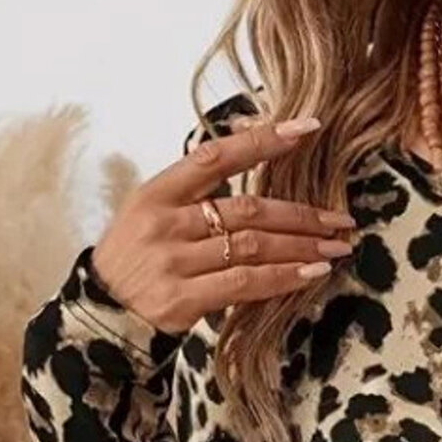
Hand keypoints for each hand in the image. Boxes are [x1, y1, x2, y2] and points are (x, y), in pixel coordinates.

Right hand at [91, 115, 357, 334]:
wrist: (102, 313)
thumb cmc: (136, 258)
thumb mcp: (151, 212)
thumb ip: (195, 192)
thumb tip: (252, 163)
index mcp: (157, 191)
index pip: (216, 156)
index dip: (262, 140)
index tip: (306, 128)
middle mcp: (166, 222)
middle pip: (247, 209)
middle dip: (300, 214)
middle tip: (339, 219)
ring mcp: (173, 261)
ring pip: (252, 246)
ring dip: (301, 247)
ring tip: (335, 249)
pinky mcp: (182, 298)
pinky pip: (244, 284)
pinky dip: (282, 278)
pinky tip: (310, 274)